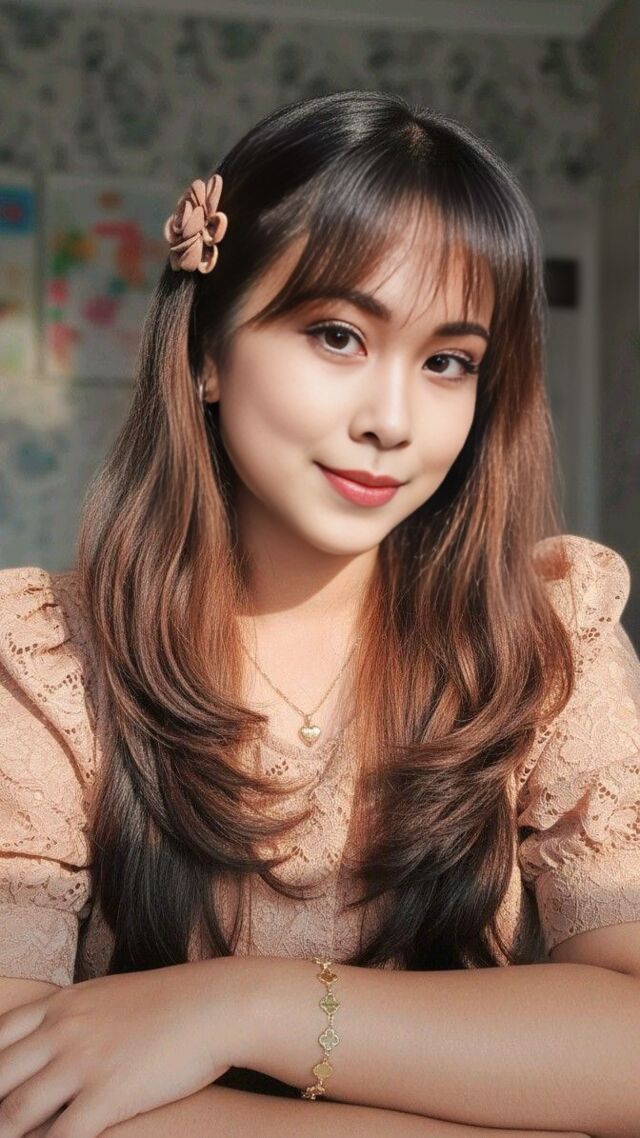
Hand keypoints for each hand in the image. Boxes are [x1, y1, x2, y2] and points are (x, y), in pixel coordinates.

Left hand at [0, 957, 246, 1137]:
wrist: (218, 1004)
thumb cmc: (175, 1001)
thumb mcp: (114, 995)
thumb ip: (80, 1014)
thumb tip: (60, 1034)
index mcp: (65, 1003)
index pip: (0, 1037)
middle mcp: (64, 1029)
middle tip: (0, 1126)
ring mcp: (83, 1061)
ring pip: (16, 1112)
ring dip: (7, 1134)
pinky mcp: (108, 1094)